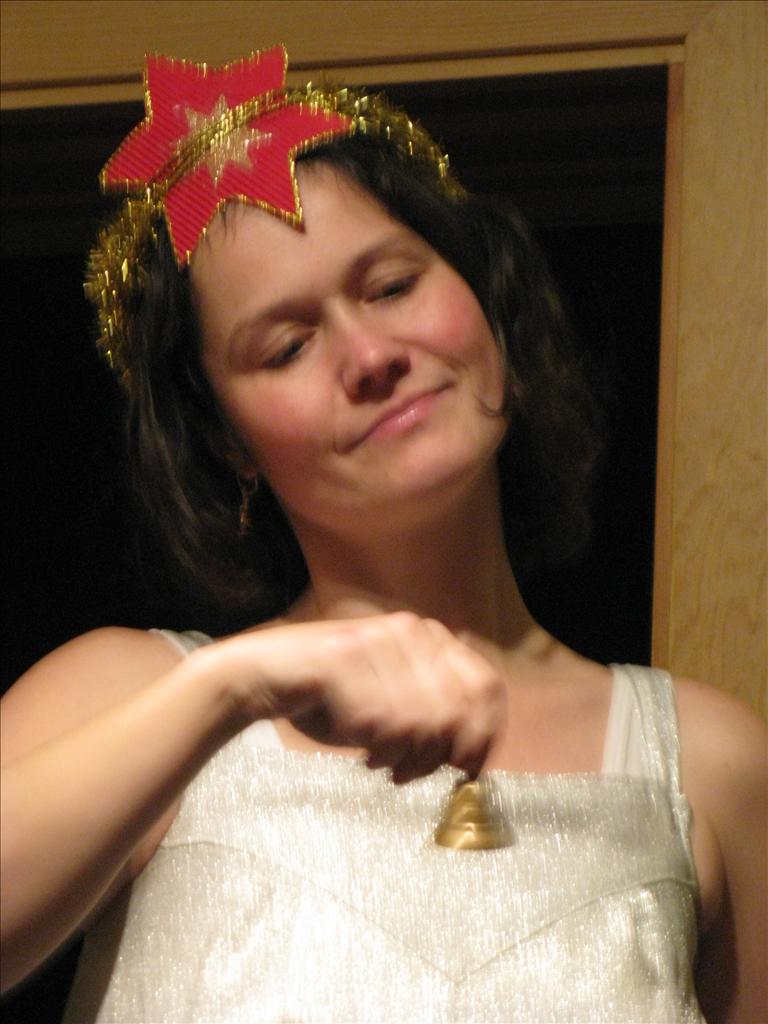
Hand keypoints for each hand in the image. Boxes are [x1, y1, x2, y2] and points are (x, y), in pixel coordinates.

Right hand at [198, 612, 506, 782]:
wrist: (268, 674)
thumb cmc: (336, 695)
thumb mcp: (397, 697)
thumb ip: (436, 711)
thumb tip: (475, 757)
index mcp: (430, 636)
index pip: (488, 687)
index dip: (487, 735)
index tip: (470, 771)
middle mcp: (410, 631)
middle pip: (458, 714)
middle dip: (438, 757)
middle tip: (412, 774)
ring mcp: (377, 643)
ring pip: (422, 726)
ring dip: (404, 759)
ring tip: (382, 762)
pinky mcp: (344, 661)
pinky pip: (381, 728)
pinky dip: (377, 753)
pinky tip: (363, 753)